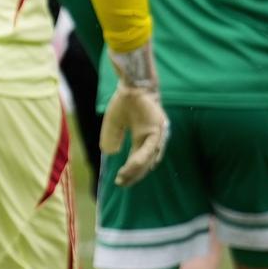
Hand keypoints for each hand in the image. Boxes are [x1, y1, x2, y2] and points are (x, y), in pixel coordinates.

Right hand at [102, 45, 167, 185]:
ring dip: (137, 170)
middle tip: (122, 183)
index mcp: (143, 138)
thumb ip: (112, 137)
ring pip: (149, 159)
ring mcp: (157, 135)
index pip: (139, 161)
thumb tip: (109, 153)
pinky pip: (151, 148)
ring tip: (124, 178)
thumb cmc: (125, 102)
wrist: (132, 85)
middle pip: (146, 164)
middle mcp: (152, 140)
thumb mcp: (114, 123)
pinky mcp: (158, 129)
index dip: (131, 172)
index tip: (119, 181)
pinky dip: (142, 158)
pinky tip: (132, 166)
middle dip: (134, 175)